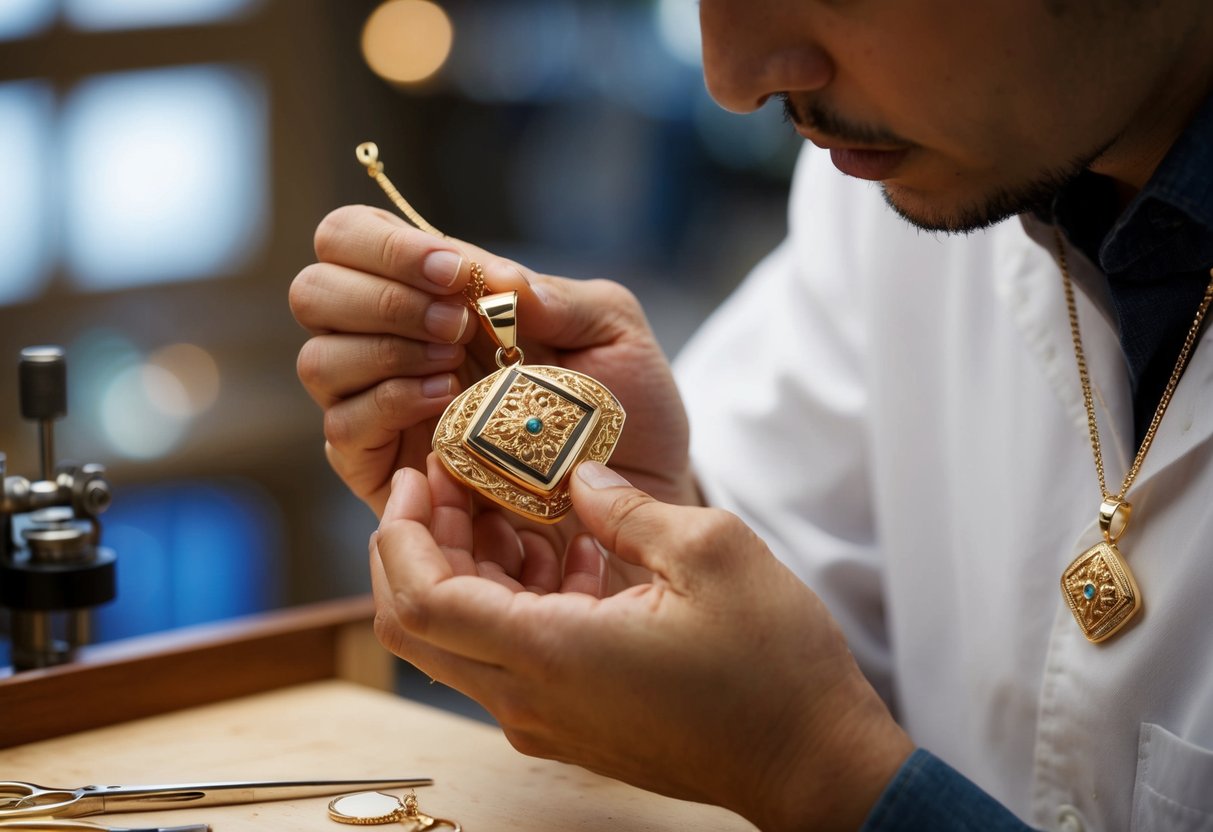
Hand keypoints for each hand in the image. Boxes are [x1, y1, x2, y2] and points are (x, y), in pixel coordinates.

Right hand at [289, 205, 694, 517]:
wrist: (638, 500)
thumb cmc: (626, 411)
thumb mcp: (616, 336)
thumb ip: (563, 298)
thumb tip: (499, 279)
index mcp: (439, 294)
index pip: (355, 238)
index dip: (386, 245)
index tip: (453, 274)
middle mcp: (394, 341)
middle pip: (314, 290)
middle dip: (379, 296)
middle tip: (455, 325)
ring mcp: (382, 406)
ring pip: (318, 360)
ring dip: (382, 351)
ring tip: (454, 366)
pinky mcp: (381, 468)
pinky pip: (342, 428)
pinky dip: (386, 406)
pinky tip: (444, 405)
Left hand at [371, 457, 912, 831]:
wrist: (812, 763)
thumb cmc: (773, 668)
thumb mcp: (710, 553)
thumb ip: (626, 508)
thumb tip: (577, 477)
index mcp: (551, 655)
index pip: (420, 603)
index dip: (401, 534)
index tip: (420, 475)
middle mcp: (530, 701)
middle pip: (420, 626)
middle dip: (418, 544)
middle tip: (450, 480)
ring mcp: (548, 721)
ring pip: (462, 642)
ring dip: (468, 570)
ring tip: (513, 505)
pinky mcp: (572, 725)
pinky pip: (510, 659)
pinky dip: (513, 601)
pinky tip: (571, 553)